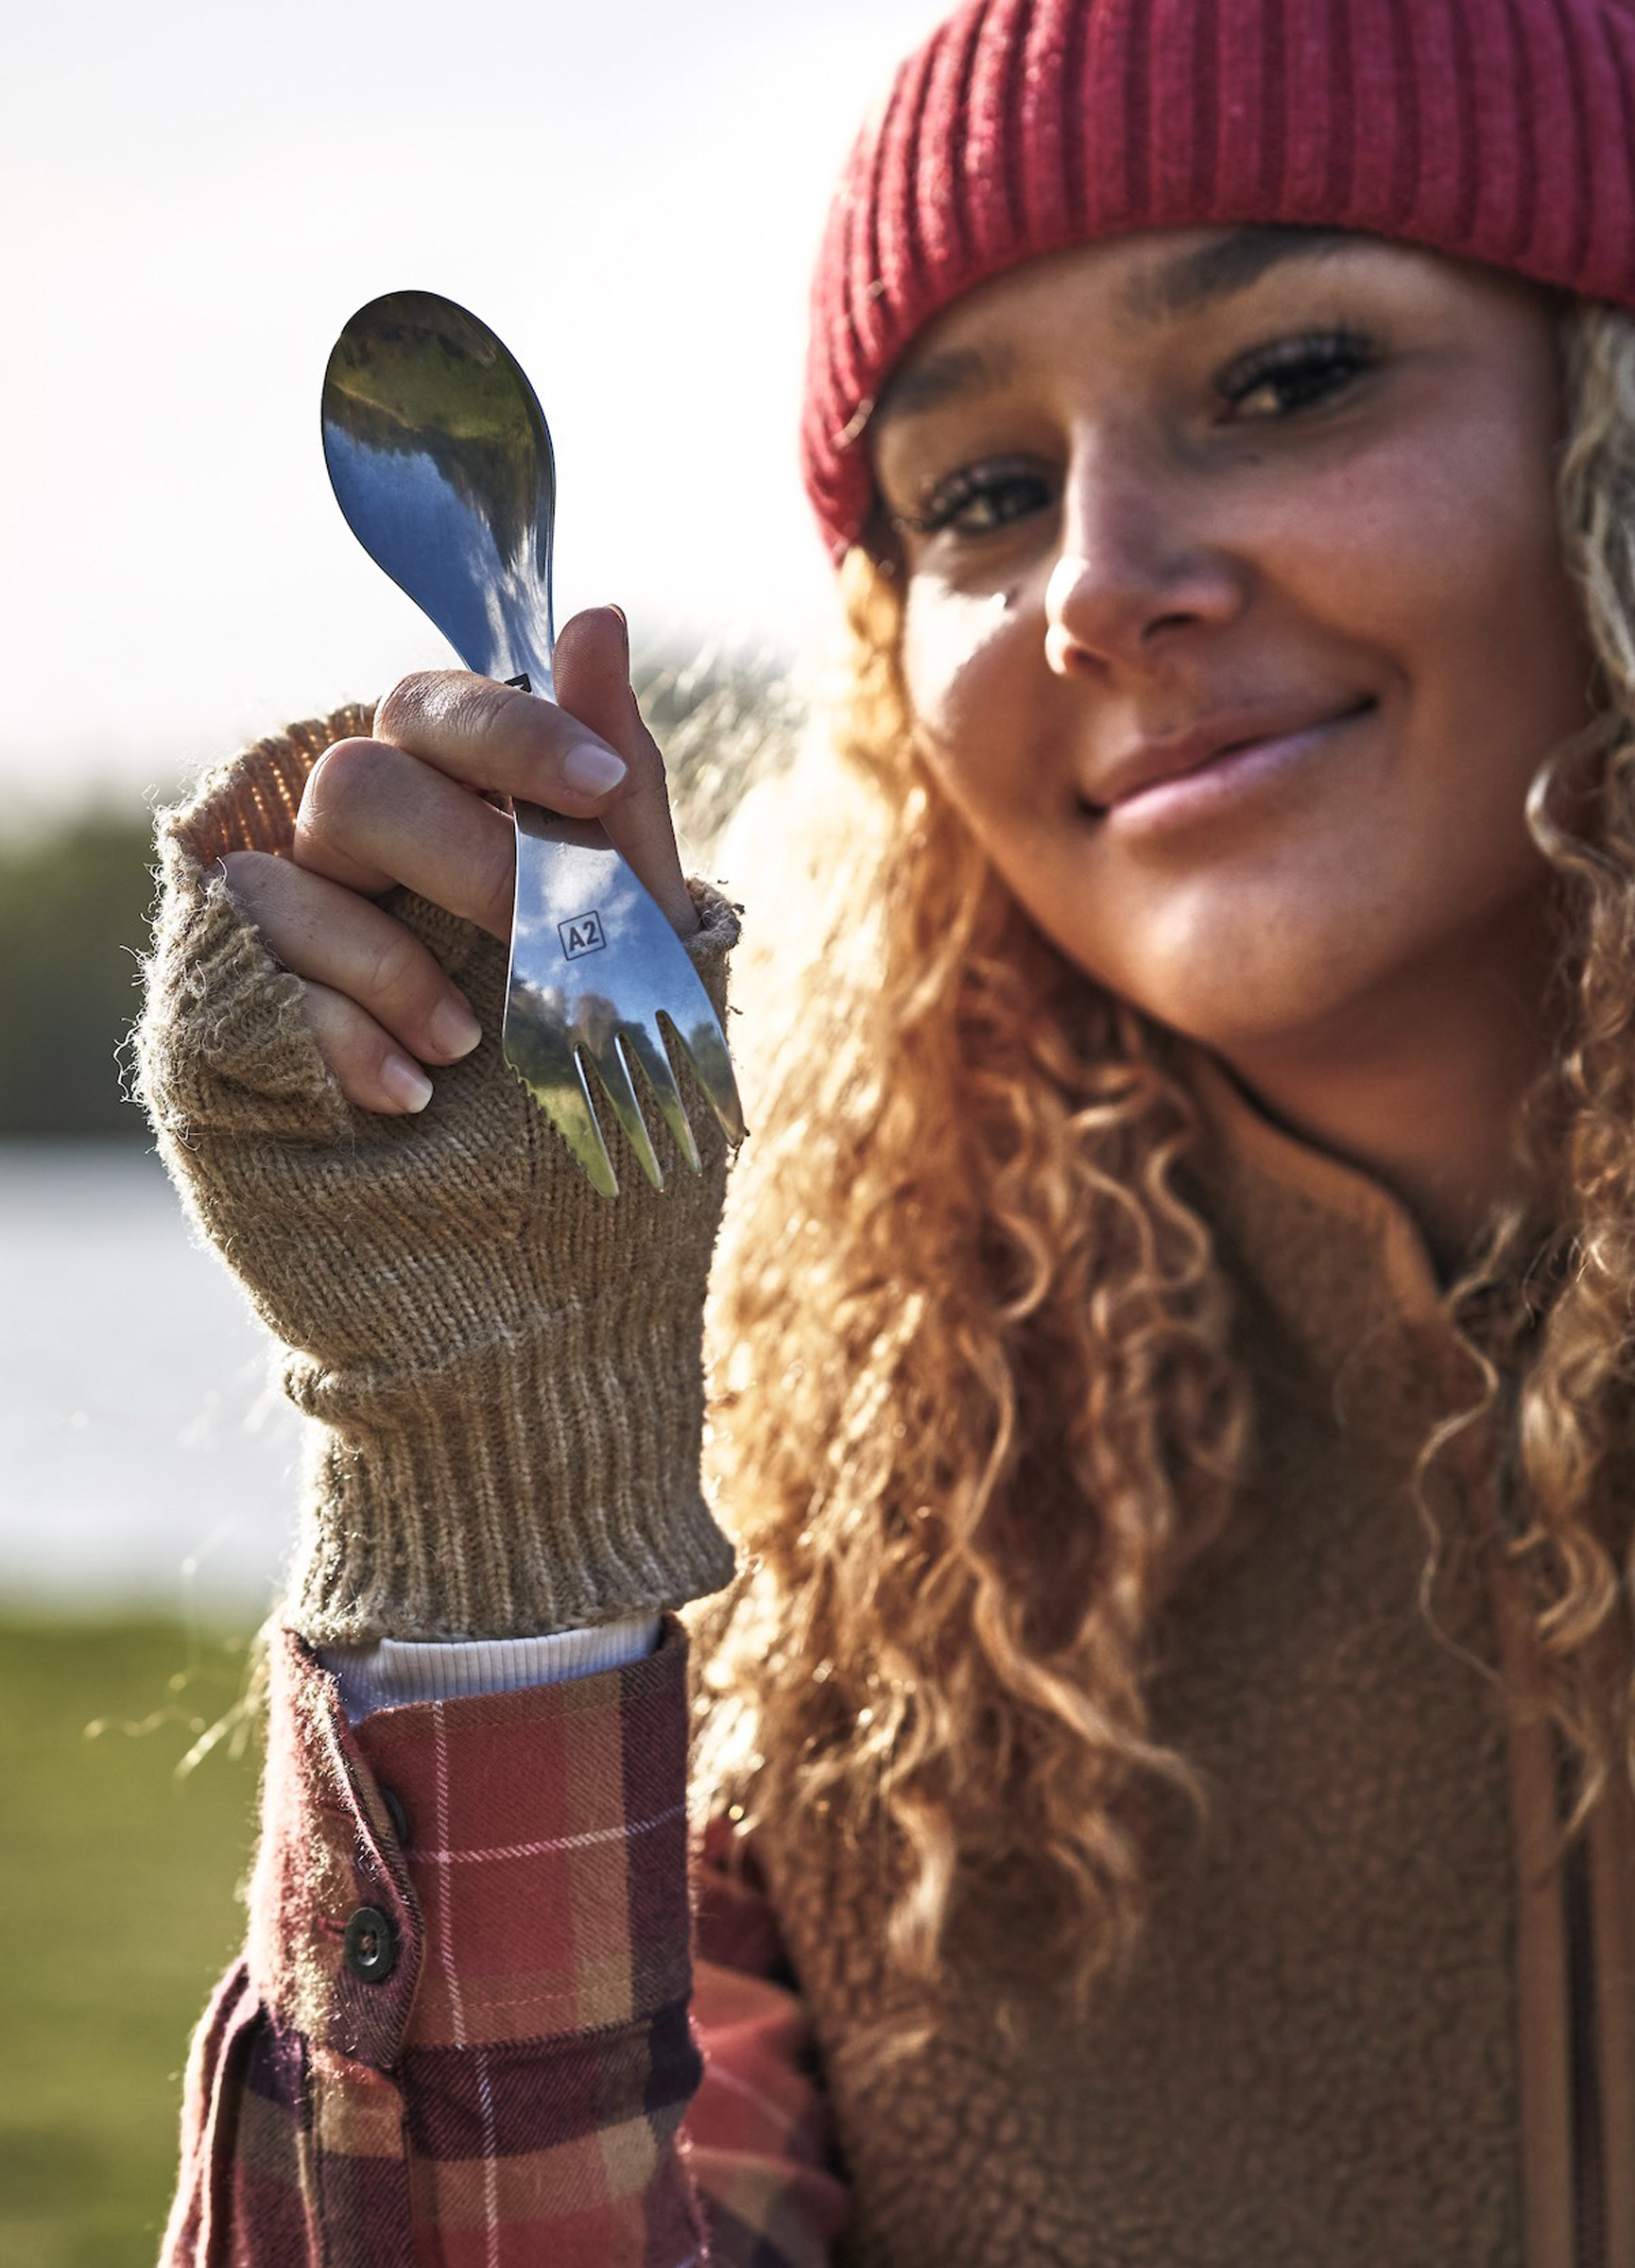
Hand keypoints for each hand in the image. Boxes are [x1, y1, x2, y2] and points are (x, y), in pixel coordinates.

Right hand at [220, 604, 693, 1114]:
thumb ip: (614, 790)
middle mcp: (350, 855)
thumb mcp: (636, 932)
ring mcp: (280, 930)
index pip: (436, 711)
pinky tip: (413, 1092)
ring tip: (472, 1043)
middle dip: (467, 859)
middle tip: (538, 935)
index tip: (601, 786)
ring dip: (394, 960)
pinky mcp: (226, 1009)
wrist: (533, 1237)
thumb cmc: (589, 1071)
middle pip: (358, 781)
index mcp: (443, 813)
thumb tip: (597, 615)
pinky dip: (342, 1031)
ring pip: (289, 870)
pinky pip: (249, 974)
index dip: (514, 733)